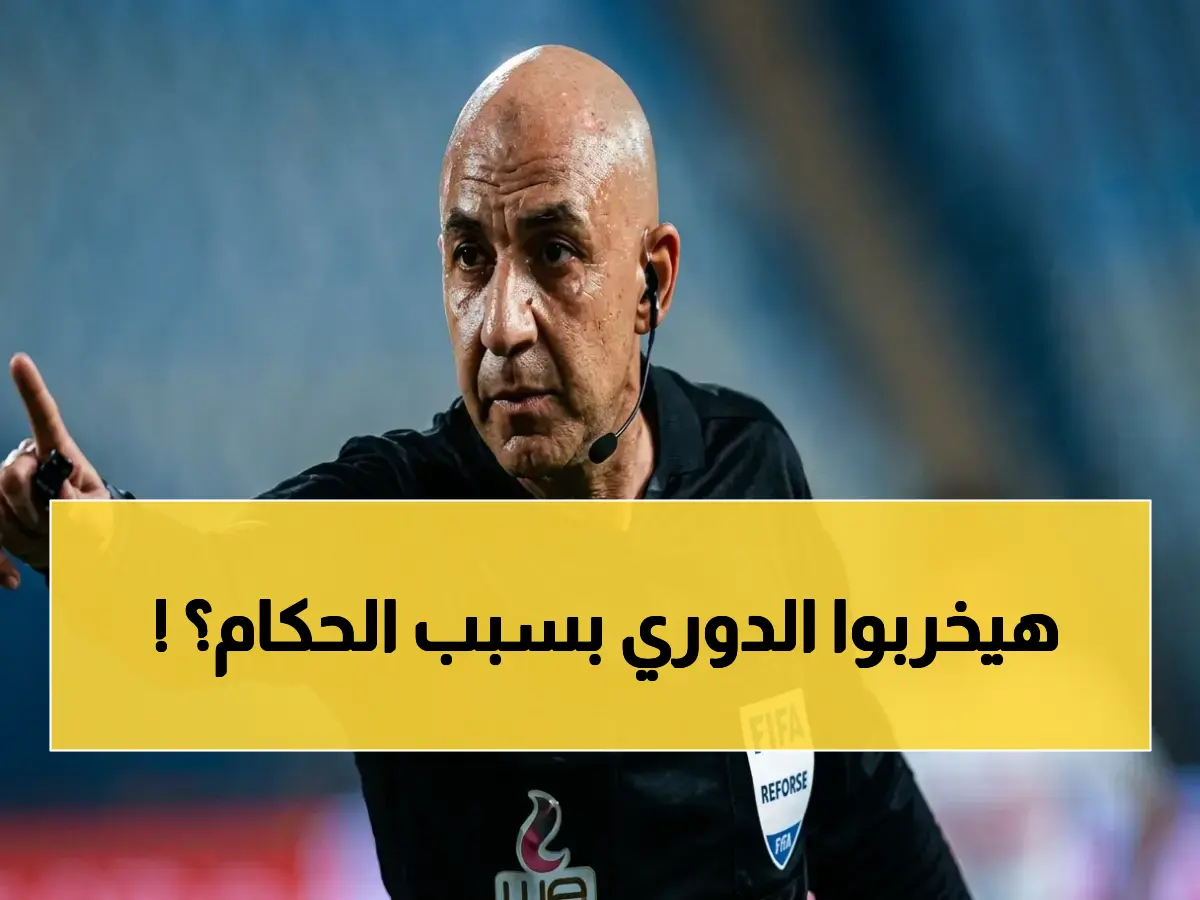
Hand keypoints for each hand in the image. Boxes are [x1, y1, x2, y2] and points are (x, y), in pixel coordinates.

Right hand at [0, 353, 108, 584]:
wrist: (74, 557)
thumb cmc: (92, 531)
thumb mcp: (97, 522)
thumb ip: (80, 511)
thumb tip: (57, 500)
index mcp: (60, 454)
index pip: (44, 417)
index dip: (31, 389)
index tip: (20, 360)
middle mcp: (25, 463)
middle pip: (11, 476)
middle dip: (33, 510)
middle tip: (57, 530)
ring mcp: (3, 488)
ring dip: (25, 535)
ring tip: (50, 545)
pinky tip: (13, 581)